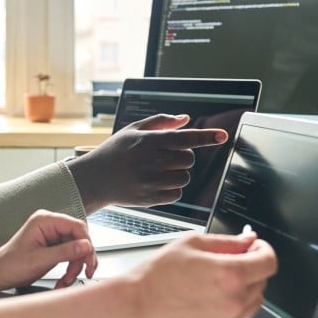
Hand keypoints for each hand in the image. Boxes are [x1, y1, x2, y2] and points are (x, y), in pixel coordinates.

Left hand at [0, 210, 97, 291]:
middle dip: (81, 258)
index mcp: (45, 221)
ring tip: (66, 280)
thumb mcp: (40, 260)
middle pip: (79, 238)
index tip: (88, 261)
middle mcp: (50, 225)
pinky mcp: (53, 246)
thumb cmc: (11, 264)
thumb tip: (86, 246)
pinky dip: (70, 269)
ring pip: (77, 248)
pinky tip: (64, 280)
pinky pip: (70, 255)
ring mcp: (52, 235)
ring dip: (75, 267)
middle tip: (84, 273)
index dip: (86, 244)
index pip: (77, 226)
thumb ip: (65, 252)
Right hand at [67, 114, 227, 212]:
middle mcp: (151, 161)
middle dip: (183, 157)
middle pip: (189, 159)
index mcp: (148, 141)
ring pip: (185, 177)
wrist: (94, 179)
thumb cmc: (114, 152)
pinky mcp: (151, 198)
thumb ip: (161, 122)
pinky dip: (172, 188)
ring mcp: (151, 181)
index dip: (207, 137)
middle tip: (165, 157)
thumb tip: (185, 119)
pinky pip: (177, 193)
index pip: (185, 138)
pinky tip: (155, 183)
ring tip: (159, 171)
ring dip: (179, 173)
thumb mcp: (132, 129)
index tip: (223, 136)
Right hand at [122, 232, 276, 317]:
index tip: (256, 247)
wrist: (138, 305)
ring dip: (247, 286)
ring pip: (255, 300)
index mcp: (229, 274)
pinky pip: (239, 314)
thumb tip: (248, 240)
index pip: (269, 262)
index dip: (265, 250)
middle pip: (263, 280)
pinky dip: (233, 302)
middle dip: (252, 266)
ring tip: (219, 277)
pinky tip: (210, 293)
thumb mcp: (191, 244)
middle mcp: (233, 300)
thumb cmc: (157, 274)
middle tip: (232, 258)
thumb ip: (227, 242)